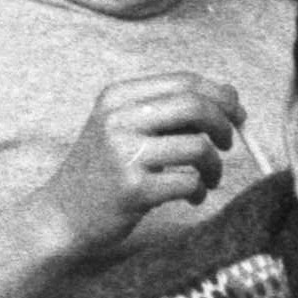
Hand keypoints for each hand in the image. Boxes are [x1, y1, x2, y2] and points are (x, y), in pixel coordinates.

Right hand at [38, 73, 247, 259]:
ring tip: (209, 179)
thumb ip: (168, 111)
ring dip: (215, 165)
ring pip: (198, 146)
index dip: (220, 95)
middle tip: (229, 144)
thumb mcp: (123, 128)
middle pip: (195, 106)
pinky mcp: (133, 189)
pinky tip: (192, 197)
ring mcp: (124, 153)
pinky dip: (200, 190)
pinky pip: (189, 182)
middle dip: (225, 124)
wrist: (60, 216)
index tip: (237, 113)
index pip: (184, 81)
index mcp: (118, 96)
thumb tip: (230, 99)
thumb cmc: (104, 172)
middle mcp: (118, 118)